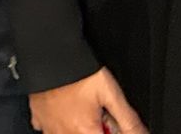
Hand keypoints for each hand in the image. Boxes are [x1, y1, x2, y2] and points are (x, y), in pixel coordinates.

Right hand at [29, 66, 147, 133]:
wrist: (51, 54)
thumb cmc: (79, 71)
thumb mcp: (111, 93)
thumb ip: (128, 119)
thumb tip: (142, 133)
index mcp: (85, 131)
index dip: (110, 130)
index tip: (108, 120)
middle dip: (96, 128)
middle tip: (99, 113)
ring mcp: (50, 128)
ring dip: (79, 128)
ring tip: (84, 110)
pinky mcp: (38, 118)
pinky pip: (49, 129)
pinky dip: (58, 124)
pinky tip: (65, 110)